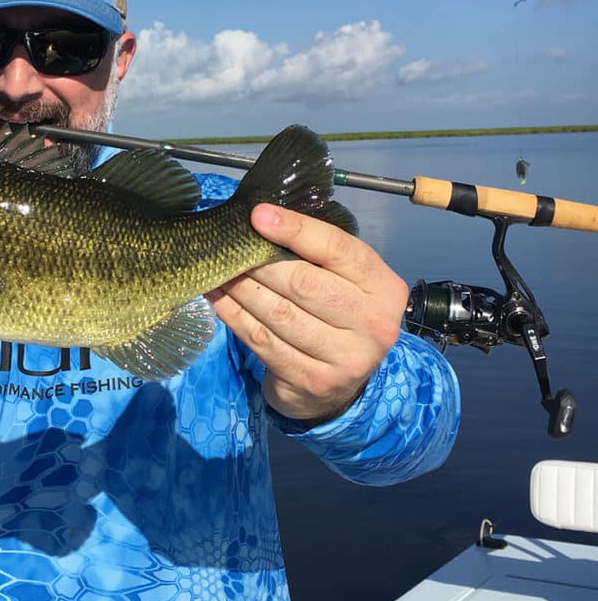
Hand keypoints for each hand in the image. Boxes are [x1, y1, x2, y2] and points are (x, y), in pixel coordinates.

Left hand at [208, 203, 408, 423]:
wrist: (341, 384)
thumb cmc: (337, 315)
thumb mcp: (343, 281)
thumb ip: (317, 255)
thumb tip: (262, 219)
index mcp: (384, 288)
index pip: (338, 250)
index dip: (296, 229)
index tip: (257, 216)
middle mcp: (372, 324)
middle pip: (303, 283)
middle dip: (259, 262)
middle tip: (229, 249)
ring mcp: (345, 358)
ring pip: (279, 313)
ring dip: (241, 289)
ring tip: (217, 271)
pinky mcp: (313, 382)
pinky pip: (263, 341)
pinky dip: (234, 316)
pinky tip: (218, 299)